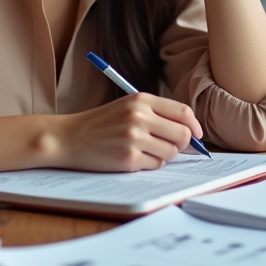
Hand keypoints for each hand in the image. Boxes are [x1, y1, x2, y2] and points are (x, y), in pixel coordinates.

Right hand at [51, 93, 202, 171]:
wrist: (68, 137)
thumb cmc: (100, 123)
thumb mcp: (127, 107)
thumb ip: (156, 114)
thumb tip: (190, 132)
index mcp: (140, 100)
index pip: (182, 112)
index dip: (194, 126)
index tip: (197, 135)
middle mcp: (139, 117)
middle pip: (182, 135)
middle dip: (181, 144)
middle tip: (170, 146)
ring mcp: (133, 138)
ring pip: (171, 152)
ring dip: (164, 155)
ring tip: (145, 150)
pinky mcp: (128, 159)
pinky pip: (156, 166)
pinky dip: (150, 164)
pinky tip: (134, 158)